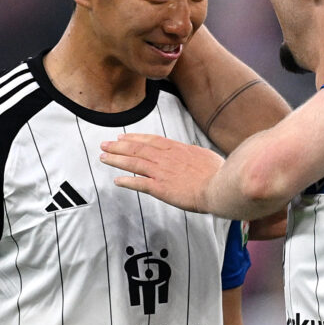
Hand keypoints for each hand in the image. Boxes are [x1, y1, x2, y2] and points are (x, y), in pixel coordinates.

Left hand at [103, 132, 225, 212]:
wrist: (219, 186)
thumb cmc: (218, 173)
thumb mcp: (205, 155)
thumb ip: (193, 154)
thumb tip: (191, 153)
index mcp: (176, 148)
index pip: (150, 140)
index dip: (134, 138)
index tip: (123, 137)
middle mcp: (165, 157)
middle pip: (137, 148)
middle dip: (118, 146)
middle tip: (105, 145)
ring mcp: (161, 172)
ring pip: (133, 163)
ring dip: (116, 160)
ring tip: (104, 158)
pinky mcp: (160, 187)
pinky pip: (138, 183)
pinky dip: (126, 181)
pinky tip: (117, 181)